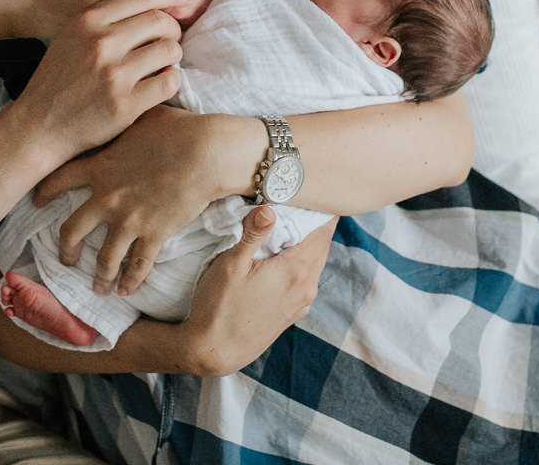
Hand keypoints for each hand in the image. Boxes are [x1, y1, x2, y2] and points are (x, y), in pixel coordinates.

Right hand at [12, 0, 191, 160]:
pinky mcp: (125, 105)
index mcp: (88, 20)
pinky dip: (171, 81)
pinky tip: (158, 85)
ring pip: (170, 50)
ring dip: (172, 57)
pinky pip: (170, 82)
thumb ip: (110, 17)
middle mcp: (101, 42)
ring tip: (160, 65)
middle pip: (162, 21)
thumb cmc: (62, 78)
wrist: (38, 126)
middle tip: (167, 42)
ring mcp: (113, 74)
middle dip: (173, 30)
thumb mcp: (74, 36)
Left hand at [34, 105, 228, 295]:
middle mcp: (107, 198)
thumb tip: (119, 108)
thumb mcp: (141, 118)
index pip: (58, 181)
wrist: (206, 152)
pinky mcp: (153, 234)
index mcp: (100, 166)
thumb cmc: (178, 129)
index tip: (37, 201)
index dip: (43, 192)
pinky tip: (126, 291)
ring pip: (103, 258)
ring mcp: (129, 220)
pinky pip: (137, 265)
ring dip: (98, 276)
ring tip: (98, 288)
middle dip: (66, 248)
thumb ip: (122, 121)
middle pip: (71, 230)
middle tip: (66, 258)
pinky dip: (130, 281)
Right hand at [178, 208, 332, 375]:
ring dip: (306, 241)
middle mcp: (307, 287)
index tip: (314, 186)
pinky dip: (300, 261)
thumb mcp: (232, 264)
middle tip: (300, 197)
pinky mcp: (292, 312)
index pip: (324, 228)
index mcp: (297, 270)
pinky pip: (306, 277)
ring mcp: (301, 302)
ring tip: (289, 221)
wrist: (215, 352)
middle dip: (314, 220)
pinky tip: (281, 254)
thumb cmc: (218, 306)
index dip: (322, 206)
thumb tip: (270, 207)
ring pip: (314, 260)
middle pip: (322, 242)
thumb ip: (253, 234)